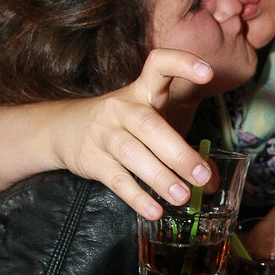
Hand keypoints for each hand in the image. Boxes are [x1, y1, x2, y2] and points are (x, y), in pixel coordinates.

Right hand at [49, 49, 216, 218]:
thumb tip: (211, 180)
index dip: (182, 63)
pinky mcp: (93, 160)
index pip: (159, 65)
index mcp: (141, 91)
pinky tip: (155, 211)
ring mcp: (105, 133)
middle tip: (202, 176)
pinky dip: (137, 197)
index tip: (207, 71)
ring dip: (160, 177)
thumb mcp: (148, 120)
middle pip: (150, 126)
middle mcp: (122, 109)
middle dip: (179, 153)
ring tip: (182, 197)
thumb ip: (179, 145)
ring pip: (133, 154)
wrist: (63, 129)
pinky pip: (117, 180)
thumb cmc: (121, 125)